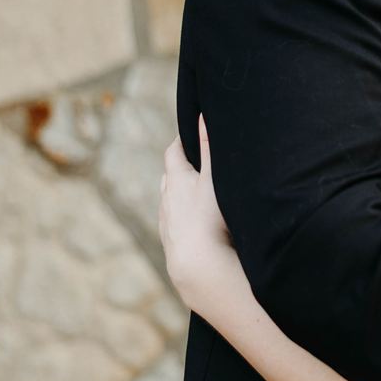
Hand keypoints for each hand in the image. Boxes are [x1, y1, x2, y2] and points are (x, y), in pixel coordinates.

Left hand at [159, 117, 239, 312]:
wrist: (198, 265)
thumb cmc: (209, 217)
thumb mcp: (214, 178)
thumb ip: (209, 147)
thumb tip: (202, 116)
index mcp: (176, 180)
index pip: (173, 152)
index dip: (182, 142)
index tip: (191, 135)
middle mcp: (166, 200)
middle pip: (170, 177)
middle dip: (181, 168)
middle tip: (197, 163)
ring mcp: (167, 224)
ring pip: (170, 202)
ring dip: (180, 195)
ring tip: (198, 194)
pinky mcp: (172, 244)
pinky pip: (174, 225)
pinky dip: (183, 218)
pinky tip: (196, 225)